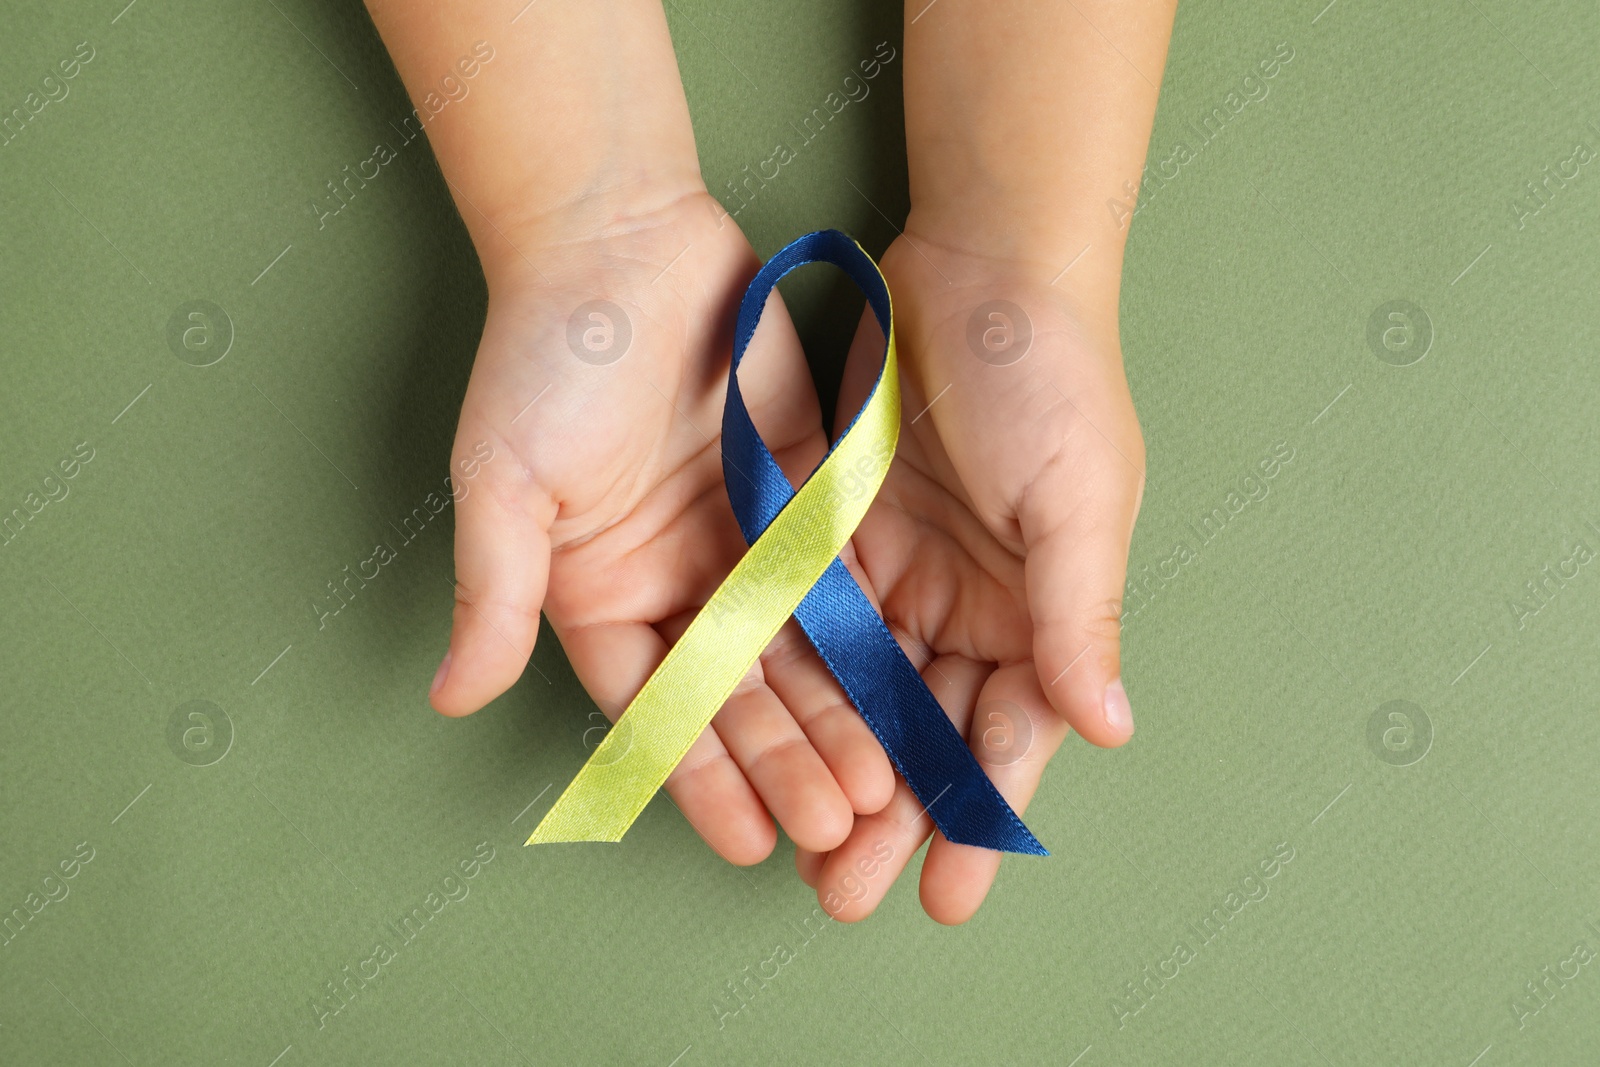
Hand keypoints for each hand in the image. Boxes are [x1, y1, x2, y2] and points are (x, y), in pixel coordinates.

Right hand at [432, 190, 892, 861]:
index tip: (750, 841)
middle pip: (737, 695)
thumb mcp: (505, 483)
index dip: (701, 778)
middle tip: (838, 826)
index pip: (656, 710)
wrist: (623, 240)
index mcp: (600, 596)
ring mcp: (739, 544)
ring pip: (798, 651)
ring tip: (881, 784)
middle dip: (785, 762)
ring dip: (836, 716)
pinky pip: (839, 579)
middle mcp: (673, 584)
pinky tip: (906, 686)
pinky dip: (868, 634)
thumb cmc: (547, 359)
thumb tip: (450, 696)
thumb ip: (491, 593)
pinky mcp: (797, 499)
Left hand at [795, 226, 1145, 922]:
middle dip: (889, 817)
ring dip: (831, 766)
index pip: (1005, 736)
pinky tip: (757, 737)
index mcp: (1038, 612)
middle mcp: (967, 606)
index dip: (977, 817)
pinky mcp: (834, 531)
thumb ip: (1080, 615)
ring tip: (797, 846)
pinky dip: (787, 681)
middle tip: (844, 897)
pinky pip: (806, 621)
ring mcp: (897, 572)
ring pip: (858, 694)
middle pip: (922, 732)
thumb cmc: (1050, 378)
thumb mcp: (1078, 498)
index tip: (944, 896)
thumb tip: (1110, 732)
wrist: (980, 263)